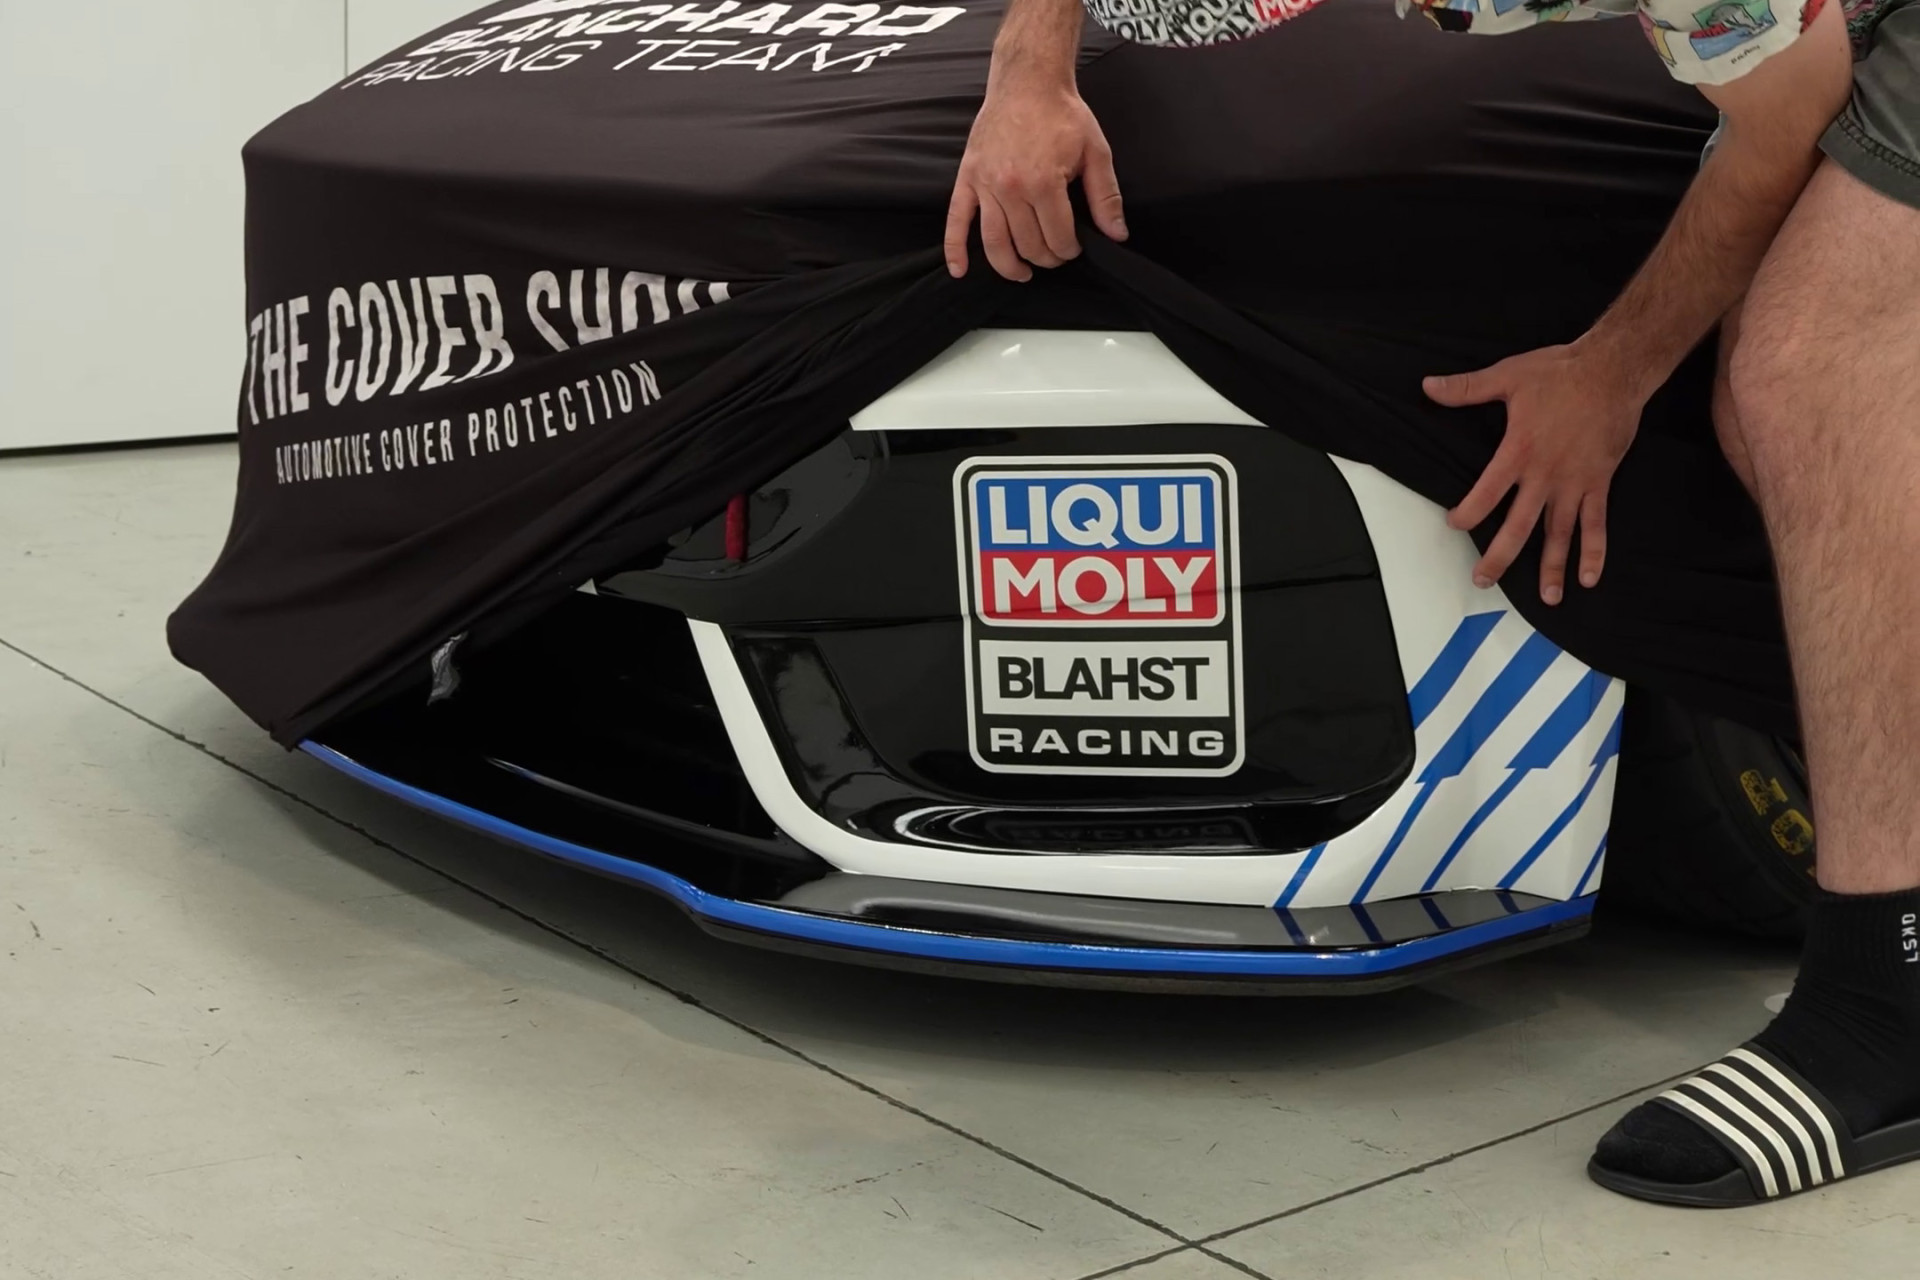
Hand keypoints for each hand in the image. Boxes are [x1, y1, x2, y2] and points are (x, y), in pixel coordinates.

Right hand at [945, 79, 1126, 281]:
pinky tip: (961, 270)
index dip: (1070, 250)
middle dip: (1046, 258)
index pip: (1058, 237)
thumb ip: (1105, 196)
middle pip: (1028, 244)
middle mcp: (1011, 188)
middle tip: (1056, 253)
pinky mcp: (967, 179)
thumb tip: (1116, 235)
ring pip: (994, 243)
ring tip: (1023, 273)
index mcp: (1044, 182)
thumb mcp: (1095, 151)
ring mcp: (985, 184)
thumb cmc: (1062, 114)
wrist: (1028, 82)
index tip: (1075, 247)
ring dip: (1010, 266)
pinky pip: (956, 221)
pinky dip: (955, 250)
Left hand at [1425, 343, 1643, 605]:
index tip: (1455, 524)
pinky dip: (1594, 551)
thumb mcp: (1508, 375)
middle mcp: (1545, 475)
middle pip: (1519, 526)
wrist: (1614, 370)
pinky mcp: (1599, 482)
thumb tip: (1428, 386)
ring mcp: (1574, 483)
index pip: (1487, 493)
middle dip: (1500, 557)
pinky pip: (1596, 523)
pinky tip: (1588, 578)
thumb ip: (1467, 388)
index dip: (1469, 512)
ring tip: (1547, 598)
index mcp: (1519, 451)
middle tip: (1483, 580)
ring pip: (1560, 533)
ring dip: (1552, 567)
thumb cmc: (1559, 372)